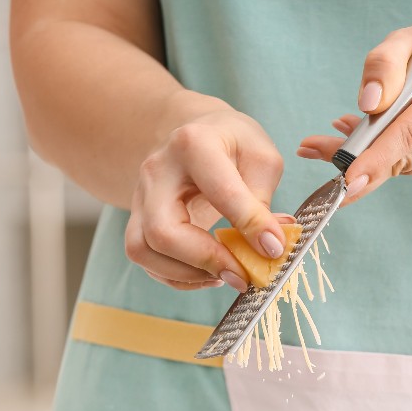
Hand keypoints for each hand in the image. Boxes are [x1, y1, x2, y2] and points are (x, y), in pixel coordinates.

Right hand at [124, 105, 288, 290]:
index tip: (274, 249)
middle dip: (206, 261)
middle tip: (242, 275)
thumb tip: (270, 247)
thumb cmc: (232, 145)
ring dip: (187, 274)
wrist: (195, 133)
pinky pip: (145, 259)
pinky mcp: (137, 219)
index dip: (250, 226)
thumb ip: (263, 202)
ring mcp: (140, 197)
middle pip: (163, 231)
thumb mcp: (260, 158)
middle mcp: (157, 171)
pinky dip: (178, 277)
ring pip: (143, 250)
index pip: (221, 193)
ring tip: (225, 274)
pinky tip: (209, 274)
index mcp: (194, 144)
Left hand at [297, 23, 411, 201]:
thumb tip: (369, 104)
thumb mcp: (411, 40)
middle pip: (409, 155)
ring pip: (410, 168)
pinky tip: (398, 139)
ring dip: (381, 155)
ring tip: (369, 129)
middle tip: (321, 148)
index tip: (348, 177)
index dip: (379, 156)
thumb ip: (384, 63)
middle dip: (364, 156)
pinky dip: (400, 160)